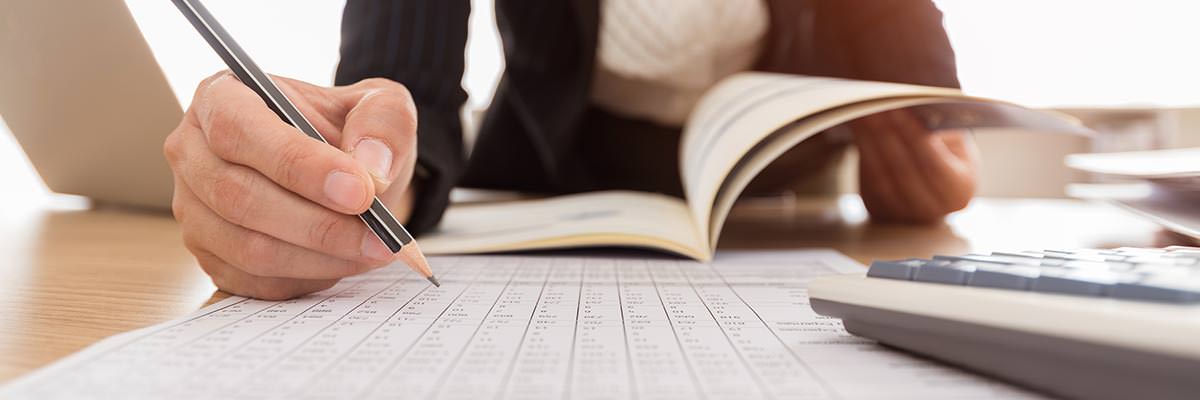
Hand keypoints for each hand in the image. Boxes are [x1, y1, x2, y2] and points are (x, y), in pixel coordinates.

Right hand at [164, 72, 418, 299]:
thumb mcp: (380, 105)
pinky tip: (347, 261)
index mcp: (221, 97)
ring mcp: (194, 210)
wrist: (345, 172)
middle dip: (319, 224)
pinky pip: (256, 281)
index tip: (360, 192)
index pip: (239, 129)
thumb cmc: (351, 130)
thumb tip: (371, 165)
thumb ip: (383, 122)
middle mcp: (193, 152)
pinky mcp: (211, 257)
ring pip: (248, 247)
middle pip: (239, 196)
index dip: (298, 164)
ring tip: (374, 250)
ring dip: (320, 257)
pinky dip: (308, 277)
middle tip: (381, 236)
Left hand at [851, 109, 978, 223]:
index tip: (899, 109)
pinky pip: (867, 180)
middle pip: (903, 171)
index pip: (933, 165)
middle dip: (887, 134)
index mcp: (958, 192)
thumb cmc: (946, 147)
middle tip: (873, 105)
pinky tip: (858, 128)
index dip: (915, 137)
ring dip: (869, 141)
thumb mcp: (953, 135)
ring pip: (881, 176)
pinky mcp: (879, 209)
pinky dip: (862, 152)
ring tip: (862, 111)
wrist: (932, 169)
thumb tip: (911, 108)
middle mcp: (932, 211)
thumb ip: (938, 126)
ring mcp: (902, 215)